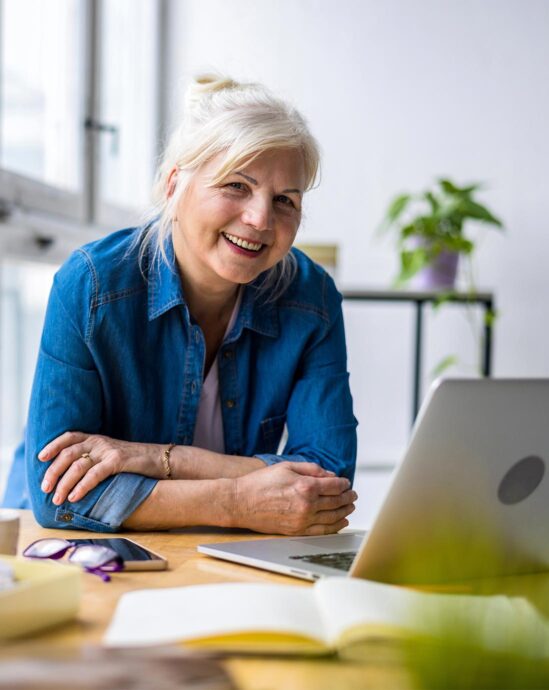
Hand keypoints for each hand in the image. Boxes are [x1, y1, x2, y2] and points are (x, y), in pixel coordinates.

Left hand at [38, 432, 164, 504]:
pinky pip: (94, 474)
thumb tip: (69, 477)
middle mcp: (99, 442)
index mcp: (95, 438)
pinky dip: (82, 486)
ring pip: (78, 465)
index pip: (69, 437)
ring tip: (57, 499)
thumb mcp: (109, 455)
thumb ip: (92, 460)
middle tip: (45, 488)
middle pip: (68, 453)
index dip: (53, 446)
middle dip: (53, 471)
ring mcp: (108, 450)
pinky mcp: (118, 461)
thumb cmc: (132, 463)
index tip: (41, 458)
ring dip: (64, 483)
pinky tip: (75, 496)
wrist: (159, 459)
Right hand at [231, 461, 356, 535]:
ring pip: (333, 518)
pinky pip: (322, 531)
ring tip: (350, 507)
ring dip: (345, 512)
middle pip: (337, 502)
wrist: (240, 503)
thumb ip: (311, 469)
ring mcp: (302, 520)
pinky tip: (340, 523)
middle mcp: (307, 505)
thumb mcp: (286, 466)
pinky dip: (335, 527)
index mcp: (306, 486)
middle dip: (348, 498)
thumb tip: (330, 475)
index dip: (344, 484)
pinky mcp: (297, 531)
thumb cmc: (260, 483)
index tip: (347, 483)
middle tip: (353, 495)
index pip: (335, 486)